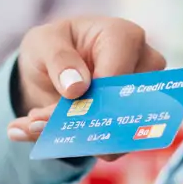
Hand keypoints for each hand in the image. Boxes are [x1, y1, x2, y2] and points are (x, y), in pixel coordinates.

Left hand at [7, 16, 165, 158]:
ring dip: (80, 138)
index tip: (53, 112)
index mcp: (125, 37)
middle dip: (82, 123)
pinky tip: (51, 136)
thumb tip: (76, 88)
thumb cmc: (54, 45)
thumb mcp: (43, 43)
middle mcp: (144, 67)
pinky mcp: (132, 122)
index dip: (88, 101)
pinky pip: (114, 145)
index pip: (116, 78)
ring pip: (122, 132)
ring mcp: (143, 97)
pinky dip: (80, 145)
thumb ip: (58, 59)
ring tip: (38, 129)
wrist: (53, 67)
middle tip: (38, 126)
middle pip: (123, 107)